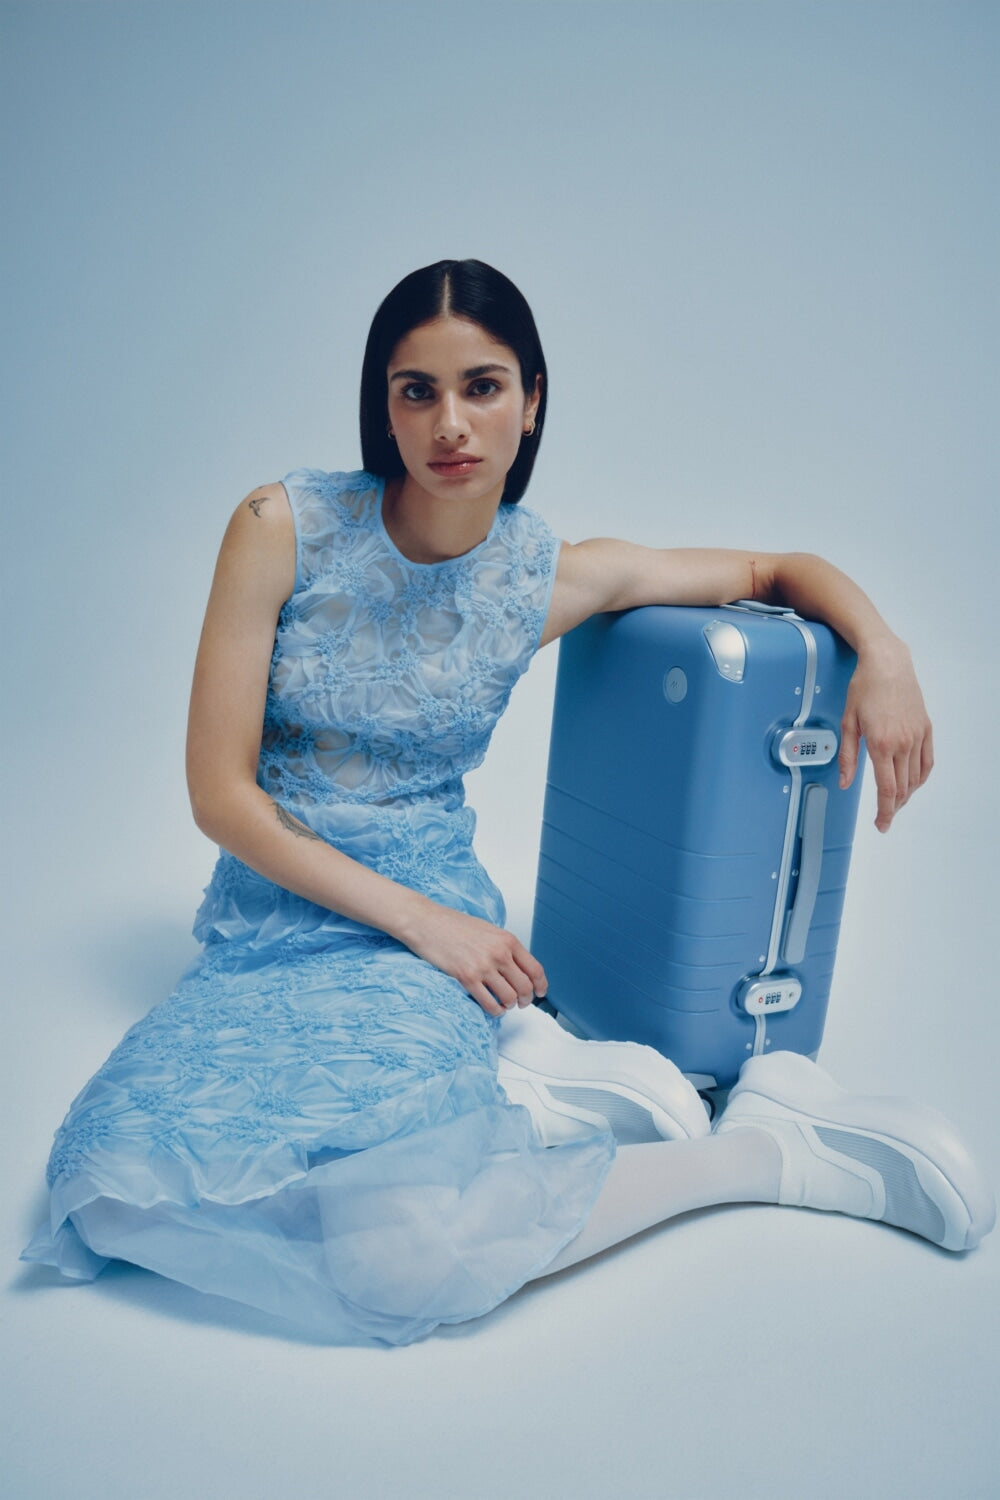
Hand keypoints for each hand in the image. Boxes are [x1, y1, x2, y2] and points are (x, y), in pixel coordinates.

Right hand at [405, 902, 547, 1016]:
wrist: (427, 923)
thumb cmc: (454, 925)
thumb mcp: (488, 930)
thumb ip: (505, 947)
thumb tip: (518, 968)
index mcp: (507, 940)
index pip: (535, 969)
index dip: (541, 985)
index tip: (541, 992)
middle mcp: (499, 953)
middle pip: (525, 987)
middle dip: (526, 999)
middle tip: (522, 1002)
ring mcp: (483, 966)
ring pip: (509, 997)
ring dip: (509, 1005)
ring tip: (504, 1004)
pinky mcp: (467, 978)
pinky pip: (489, 1003)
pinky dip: (495, 1010)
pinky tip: (493, 1007)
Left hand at [839, 637, 933, 831]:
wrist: (887, 663)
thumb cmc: (864, 688)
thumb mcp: (847, 722)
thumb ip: (847, 756)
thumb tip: (844, 782)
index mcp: (881, 744)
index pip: (886, 789)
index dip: (885, 811)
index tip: (882, 824)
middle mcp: (903, 743)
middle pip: (902, 788)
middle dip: (894, 807)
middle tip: (885, 817)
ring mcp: (917, 736)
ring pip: (916, 778)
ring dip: (906, 795)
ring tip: (895, 802)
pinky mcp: (925, 729)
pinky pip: (927, 762)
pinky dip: (921, 777)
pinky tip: (913, 782)